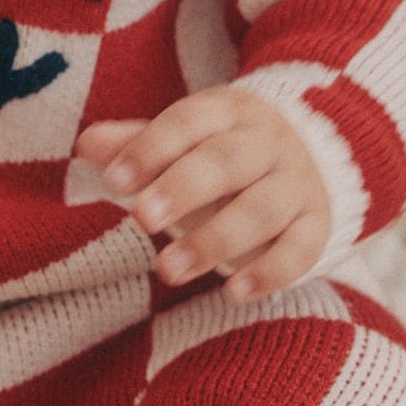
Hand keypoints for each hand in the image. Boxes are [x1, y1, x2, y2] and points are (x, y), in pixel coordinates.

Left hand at [76, 87, 332, 302]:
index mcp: (229, 112)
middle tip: (141, 219)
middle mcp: (268, 143)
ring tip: (168, 270)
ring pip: (263, 209)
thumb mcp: (182, 142)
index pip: (188, 121)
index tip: (113, 180)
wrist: (315, 157)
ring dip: (216, 240)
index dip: (151, 148)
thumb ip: (137, 144)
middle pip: (228, 161)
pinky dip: (271, 272)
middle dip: (183, 189)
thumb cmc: (223, 155)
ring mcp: (298, 184)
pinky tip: (234, 293)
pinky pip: (301, 248)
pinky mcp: (318, 224)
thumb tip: (87, 144)